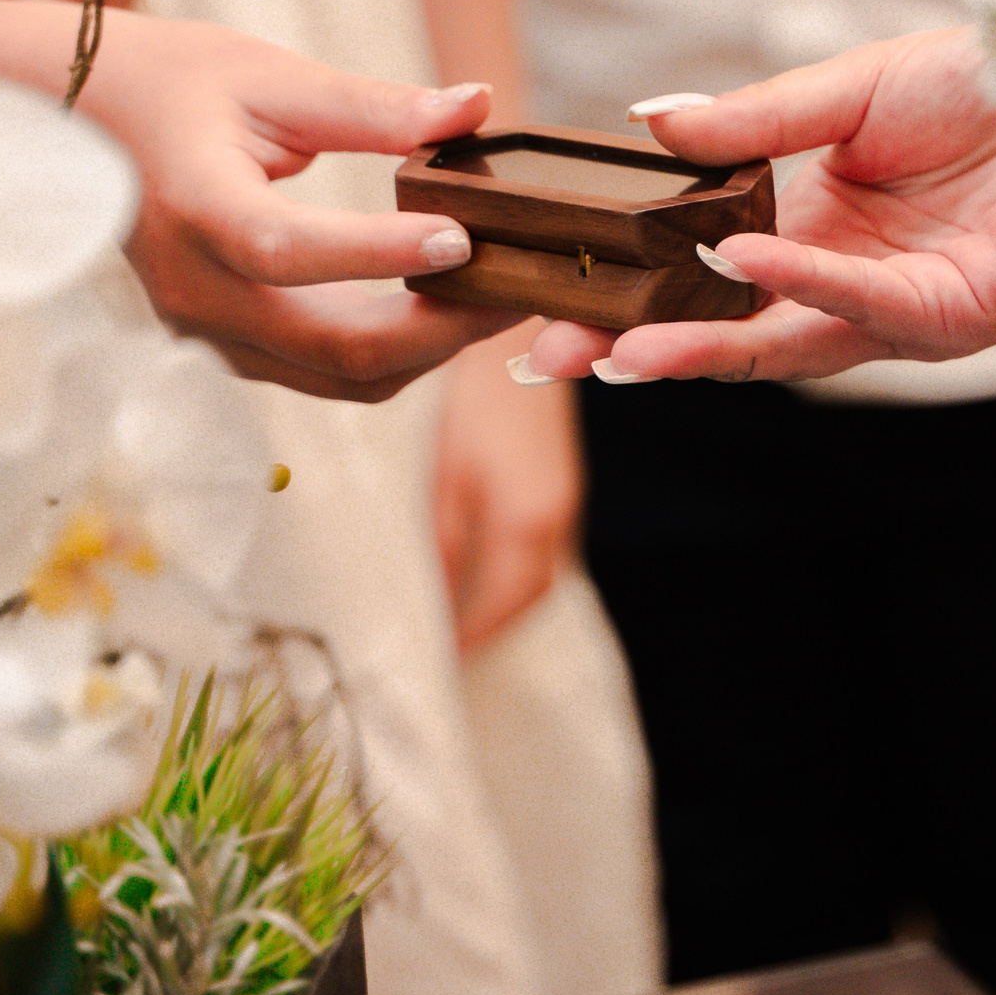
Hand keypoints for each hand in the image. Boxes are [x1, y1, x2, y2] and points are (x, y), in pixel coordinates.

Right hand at [78, 11, 518, 400]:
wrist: (80, 121)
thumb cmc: (175, 84)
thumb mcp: (272, 76)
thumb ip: (375, 105)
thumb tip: (479, 105)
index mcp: (196, 208)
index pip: (288, 251)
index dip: (380, 255)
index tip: (463, 237)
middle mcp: (195, 290)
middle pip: (333, 348)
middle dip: (441, 330)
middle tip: (519, 287)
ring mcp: (205, 331)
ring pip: (338, 379)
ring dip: (426, 351)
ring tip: (496, 295)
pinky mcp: (224, 346)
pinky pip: (321, 373)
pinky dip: (389, 352)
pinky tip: (440, 308)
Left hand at [434, 327, 580, 653]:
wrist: (527, 331)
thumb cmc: (475, 395)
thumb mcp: (447, 472)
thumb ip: (442, 541)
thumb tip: (431, 601)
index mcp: (527, 521)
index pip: (499, 606)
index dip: (467, 638)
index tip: (434, 663)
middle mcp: (555, 520)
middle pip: (524, 599)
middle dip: (486, 629)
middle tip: (442, 652)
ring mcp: (564, 503)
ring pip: (535, 578)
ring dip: (499, 604)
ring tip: (453, 621)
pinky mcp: (559, 487)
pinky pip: (538, 552)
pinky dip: (510, 574)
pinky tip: (477, 572)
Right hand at [523, 27, 995, 382]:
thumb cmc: (995, 84)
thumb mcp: (848, 91)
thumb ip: (752, 121)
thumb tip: (647, 125)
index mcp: (811, 230)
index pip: (696, 271)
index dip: (622, 284)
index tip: (543, 290)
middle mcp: (843, 285)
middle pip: (720, 328)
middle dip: (630, 346)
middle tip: (543, 356)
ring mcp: (894, 313)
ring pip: (778, 343)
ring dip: (697, 344)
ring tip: (615, 346)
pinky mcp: (950, 318)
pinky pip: (859, 308)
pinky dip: (796, 287)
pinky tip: (737, 267)